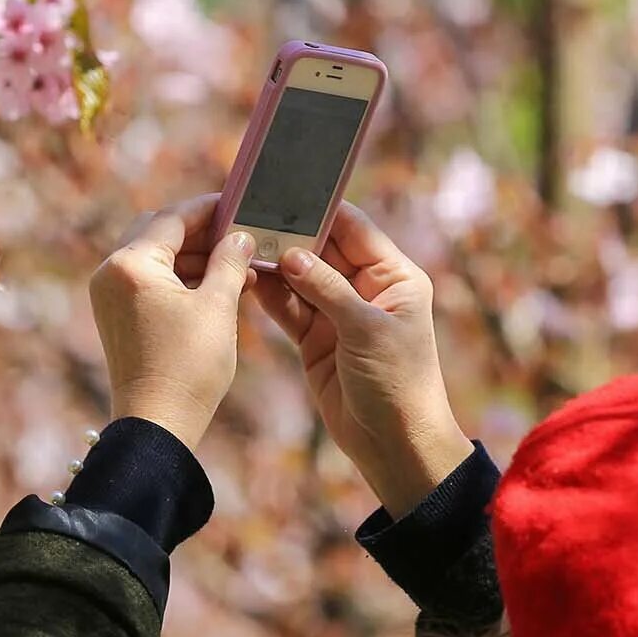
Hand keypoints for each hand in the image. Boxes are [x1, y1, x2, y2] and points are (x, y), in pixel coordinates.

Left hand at [88, 193, 258, 452]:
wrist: (158, 425)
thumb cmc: (189, 367)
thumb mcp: (218, 307)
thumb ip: (230, 262)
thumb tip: (241, 236)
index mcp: (131, 265)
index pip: (173, 218)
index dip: (210, 210)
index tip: (239, 207)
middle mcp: (111, 273)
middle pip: (159, 232)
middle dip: (201, 233)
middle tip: (239, 236)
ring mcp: (109, 296)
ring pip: (156, 257)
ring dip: (194, 258)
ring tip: (238, 267)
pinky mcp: (116, 315)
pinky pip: (149, 281)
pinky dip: (180, 279)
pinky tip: (216, 287)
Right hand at [249, 198, 471, 516]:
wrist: (394, 444)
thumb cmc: (397, 382)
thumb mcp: (366, 329)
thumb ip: (326, 288)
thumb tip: (290, 253)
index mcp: (395, 277)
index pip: (354, 229)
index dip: (322, 210)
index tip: (286, 193)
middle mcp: (367, 289)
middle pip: (323, 249)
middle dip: (290, 235)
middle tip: (250, 216)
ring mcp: (339, 314)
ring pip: (301, 278)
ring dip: (275, 263)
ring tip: (240, 243)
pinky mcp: (316, 339)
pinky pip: (289, 307)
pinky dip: (271, 294)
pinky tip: (247, 276)